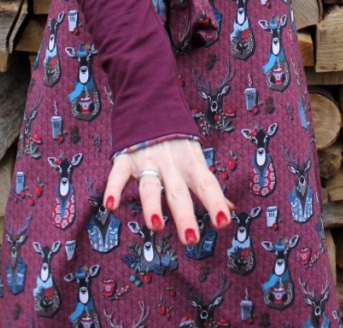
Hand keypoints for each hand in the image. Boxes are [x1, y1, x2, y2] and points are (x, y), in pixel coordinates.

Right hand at [103, 138, 231, 244]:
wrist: (149, 102)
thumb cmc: (177, 139)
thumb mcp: (195, 157)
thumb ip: (208, 185)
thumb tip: (231, 208)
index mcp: (191, 163)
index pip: (207, 184)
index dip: (216, 202)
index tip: (223, 222)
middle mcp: (171, 164)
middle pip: (178, 192)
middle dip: (184, 215)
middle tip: (191, 239)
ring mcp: (147, 160)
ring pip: (150, 185)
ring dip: (152, 205)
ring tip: (156, 225)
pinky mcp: (126, 158)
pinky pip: (119, 175)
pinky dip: (114, 189)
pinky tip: (111, 206)